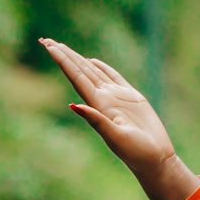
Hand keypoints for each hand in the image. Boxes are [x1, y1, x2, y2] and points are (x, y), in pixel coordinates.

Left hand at [42, 38, 193, 199]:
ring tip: (61, 46)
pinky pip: (113, 76)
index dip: (62, 61)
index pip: (76, 77)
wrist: (155, 159)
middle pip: (79, 70)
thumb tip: (73, 106)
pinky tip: (91, 61)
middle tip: (45, 39)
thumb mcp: (115, 137)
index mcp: (98, 105)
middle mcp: (104, 99)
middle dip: (63, 55)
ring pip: (93, 71)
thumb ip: (96, 121)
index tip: (48, 46)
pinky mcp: (132, 97)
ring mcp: (117, 97)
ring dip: (77, 58)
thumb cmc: (136, 153)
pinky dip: (102, 67)